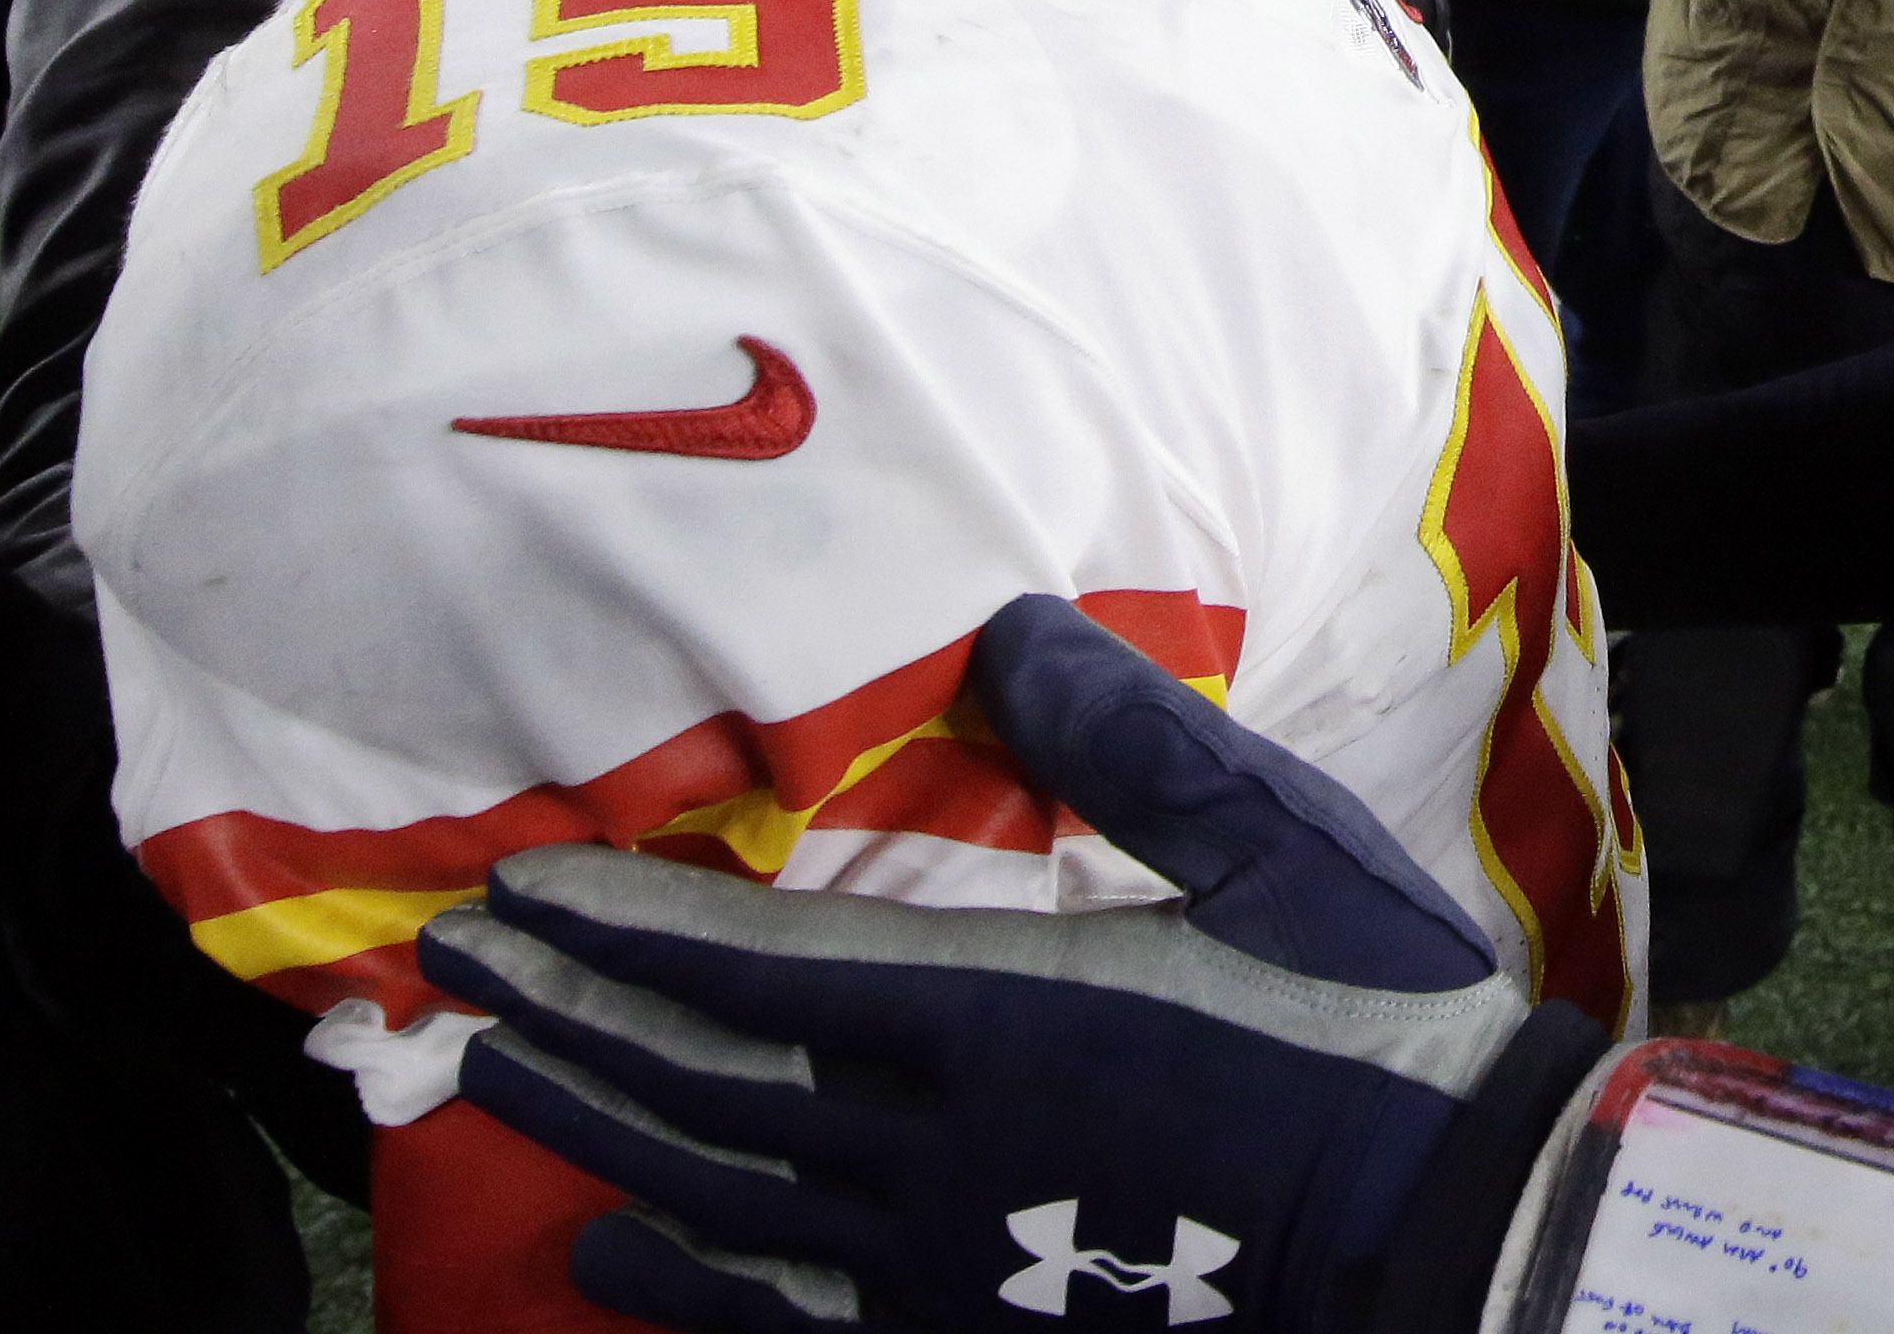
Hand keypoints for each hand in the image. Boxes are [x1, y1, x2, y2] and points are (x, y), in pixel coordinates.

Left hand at [419, 596, 1602, 1333]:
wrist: (1444, 1237)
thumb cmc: (1371, 1025)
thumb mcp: (1278, 852)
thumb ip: (1133, 746)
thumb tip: (1010, 629)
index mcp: (993, 1014)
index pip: (749, 968)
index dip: (619, 930)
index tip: (510, 890)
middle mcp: (927, 1145)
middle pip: (694, 1078)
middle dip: (563, 1013)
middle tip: (449, 967)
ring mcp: (933, 1256)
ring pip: (710, 1191)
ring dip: (588, 1124)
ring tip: (490, 1072)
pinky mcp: (959, 1330)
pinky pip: (776, 1312)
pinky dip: (673, 1281)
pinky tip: (598, 1252)